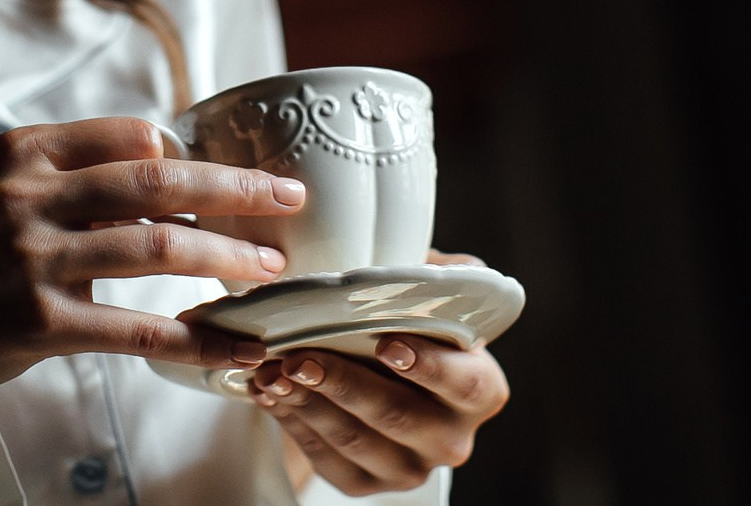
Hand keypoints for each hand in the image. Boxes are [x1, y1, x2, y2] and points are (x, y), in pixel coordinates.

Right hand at [0, 117, 306, 403]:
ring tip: (269, 269)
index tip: (239, 174)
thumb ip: (79, 171)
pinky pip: (136, 329)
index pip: (132, 134)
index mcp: (25, 150)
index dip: (195, 154)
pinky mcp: (38, 321)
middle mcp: (26, 194)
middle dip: (235, 191)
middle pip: (157, 180)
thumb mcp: (9, 187)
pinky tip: (234, 345)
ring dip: (225, 258)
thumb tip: (174, 161)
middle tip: (288, 200)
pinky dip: (195, 337)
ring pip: (156, 247)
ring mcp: (31, 258)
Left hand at [253, 251, 510, 495]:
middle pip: (397, 415)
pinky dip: (292, 422)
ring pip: (354, 439)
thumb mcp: (429, 295)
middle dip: (343, 384)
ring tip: (272, 372)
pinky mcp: (367, 483)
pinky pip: (326, 458)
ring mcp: (410, 467)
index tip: (386, 344)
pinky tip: (269, 393)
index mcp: (481, 390)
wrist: (375, 372)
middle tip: (299, 357)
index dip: (429, 367)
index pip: (465, 384)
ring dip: (307, 403)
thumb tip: (434, 267)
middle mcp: (452, 438)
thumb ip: (440, 277)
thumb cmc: (406, 324)